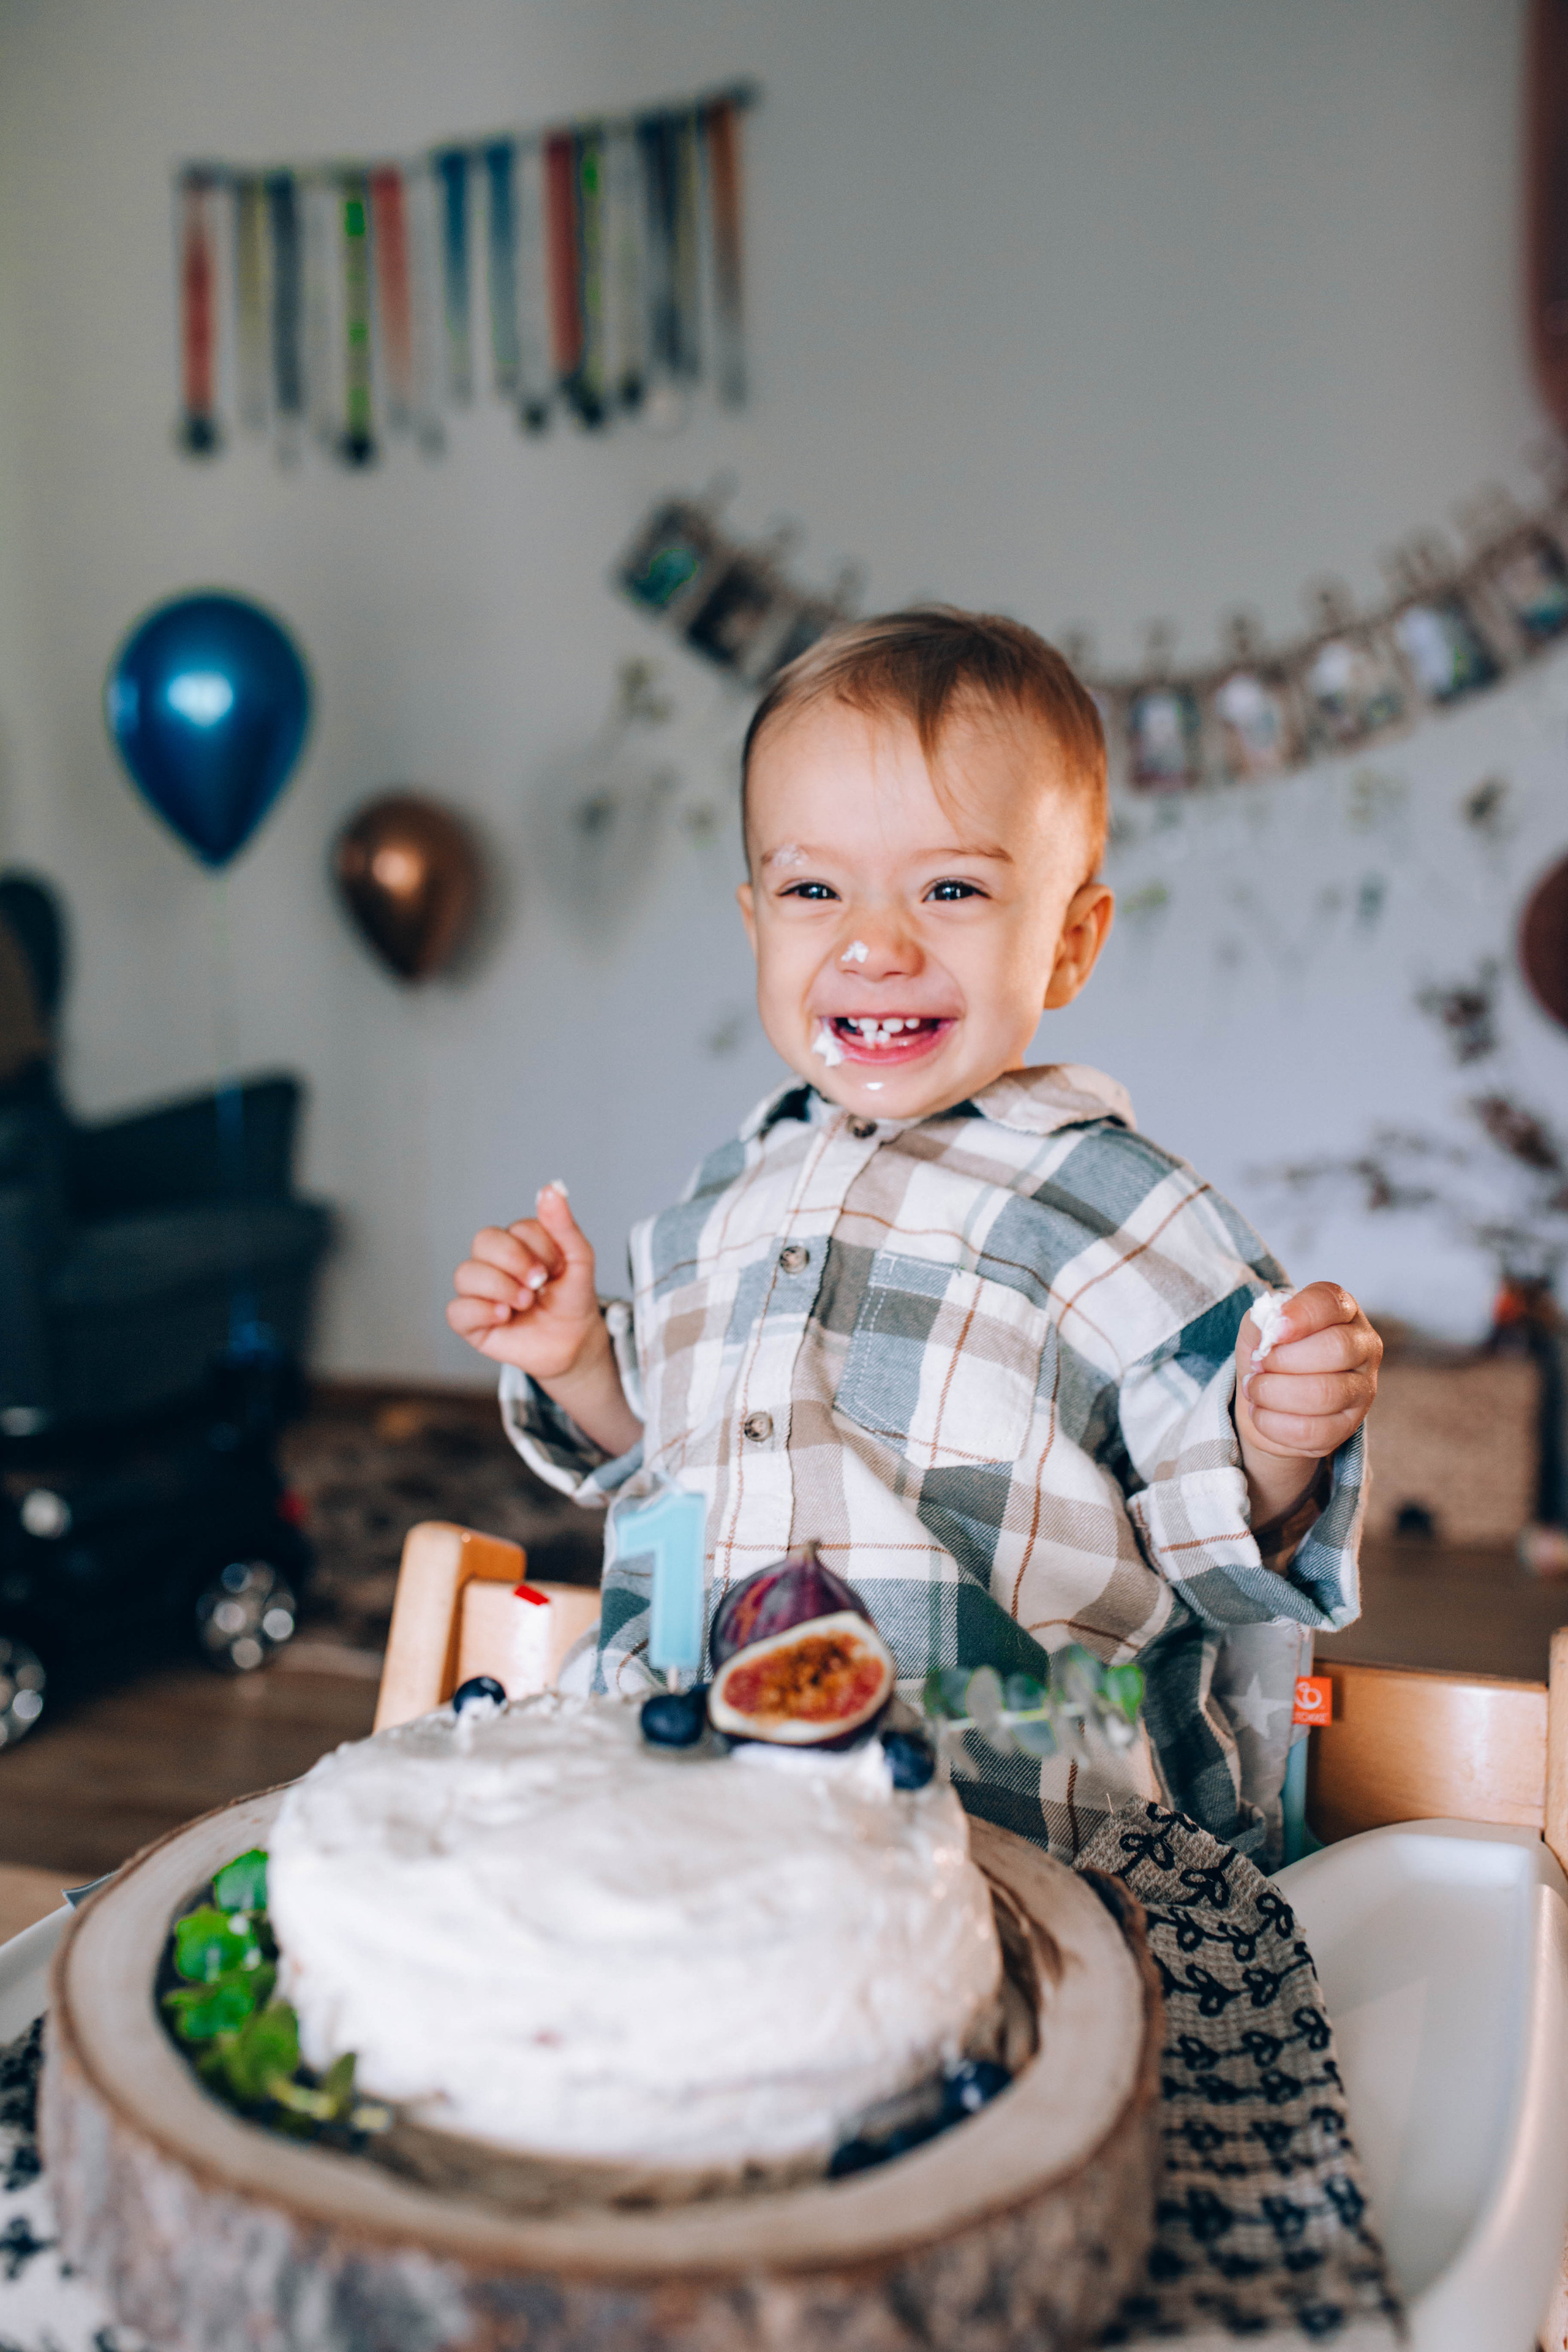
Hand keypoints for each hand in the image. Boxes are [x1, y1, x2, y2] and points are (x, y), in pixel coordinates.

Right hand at [447, 1183, 605, 1382]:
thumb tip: (551, 1189)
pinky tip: (504, 1316)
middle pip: (483, 1241)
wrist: (574, 1343)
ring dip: (501, 1287)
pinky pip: (456, 1310)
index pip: (515, 1229)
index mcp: (516, 1244)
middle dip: (515, 1260)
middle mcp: (492, 1264)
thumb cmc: (572, 1299)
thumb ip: (564, 1226)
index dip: (540, 1247)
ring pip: (466, 1274)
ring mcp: (479, 1293)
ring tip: (525, 1303)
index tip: (557, 1269)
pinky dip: (481, 1310)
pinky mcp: (471, 1323)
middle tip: (538, 1282)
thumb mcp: (578, 1260)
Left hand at [1235, 1281, 1381, 1525]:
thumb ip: (1262, 1321)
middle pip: (1336, 1348)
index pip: (1331, 1302)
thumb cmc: (1269, 1354)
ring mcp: (1363, 1387)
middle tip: (1258, 1365)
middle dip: (1284, 1360)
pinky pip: (1315, 1430)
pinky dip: (1275, 1424)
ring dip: (1274, 1393)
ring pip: (1325, 1393)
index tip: (1273, 1331)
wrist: (1268, 1402)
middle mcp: (1363, 1345)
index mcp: (1342, 1310)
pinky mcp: (1350, 1425)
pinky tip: (1261, 1413)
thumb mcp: (1258, 1330)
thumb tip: (1271, 1326)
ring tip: (1255, 1390)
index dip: (1301, 1315)